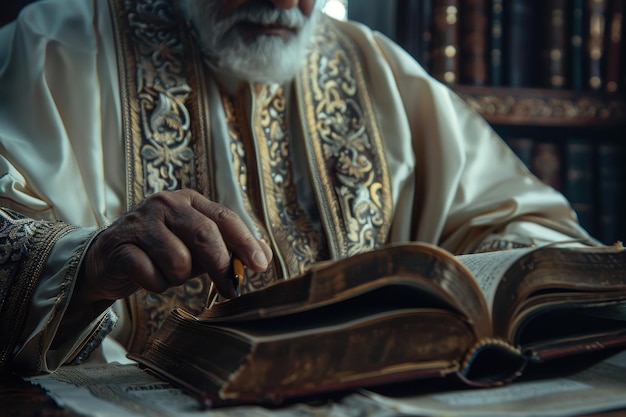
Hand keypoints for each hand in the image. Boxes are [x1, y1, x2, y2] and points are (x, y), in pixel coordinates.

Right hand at [77, 190, 271, 304]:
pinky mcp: (118, 245)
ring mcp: (139, 222)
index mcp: (189, 200)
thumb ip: (227, 248)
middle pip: (204, 235)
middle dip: (220, 267)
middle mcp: (165, 203)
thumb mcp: (196, 246)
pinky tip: (147, 276)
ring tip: (168, 271)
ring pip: (179, 261)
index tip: (260, 265)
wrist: (107, 259)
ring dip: (178, 278)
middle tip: (229, 289)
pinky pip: (152, 276)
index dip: (245, 242)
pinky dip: (156, 285)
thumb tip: (264, 256)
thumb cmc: (160, 251)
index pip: (224, 217)